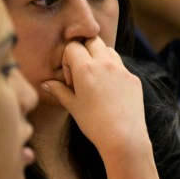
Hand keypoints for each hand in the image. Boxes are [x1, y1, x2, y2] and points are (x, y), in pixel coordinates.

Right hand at [40, 38, 148, 156]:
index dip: (68, 59)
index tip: (71, 79)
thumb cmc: (94, 124)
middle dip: (85, 51)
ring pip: (109, 50)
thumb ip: (59, 90)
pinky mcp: (134, 79)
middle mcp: (105, 63)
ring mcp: (122, 70)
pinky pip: (121, 66)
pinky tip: (111, 92)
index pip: (72, 47)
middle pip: (92, 40)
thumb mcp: (72, 106)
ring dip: (100, 57)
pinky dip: (113, 71)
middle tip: (83, 73)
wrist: (123, 137)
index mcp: (86, 68)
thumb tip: (45, 84)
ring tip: (96, 80)